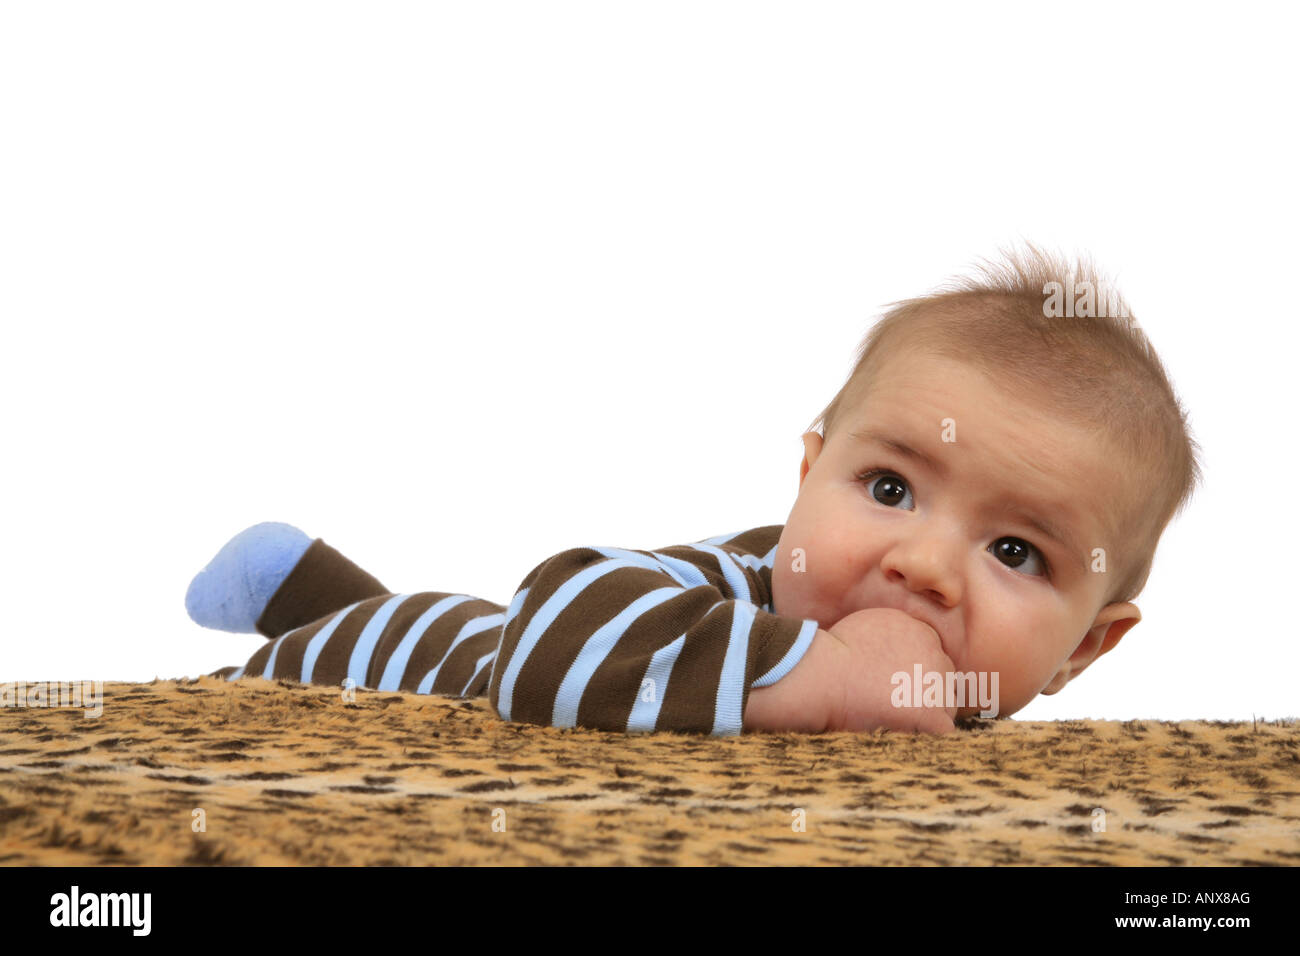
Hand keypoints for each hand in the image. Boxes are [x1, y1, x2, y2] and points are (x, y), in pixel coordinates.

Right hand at [826, 607, 958, 733]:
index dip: (918, 669)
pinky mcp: (929, 711)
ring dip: (930, 710)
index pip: (934, 653)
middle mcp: (935, 652)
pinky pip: (945, 726)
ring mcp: (935, 683)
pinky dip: (929, 730)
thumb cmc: (836, 652)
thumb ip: (893, 634)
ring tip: (901, 716)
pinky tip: (908, 729)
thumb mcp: (870, 624)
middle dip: (927, 687)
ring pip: (948, 701)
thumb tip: (897, 648)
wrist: (826, 673)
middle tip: (899, 699)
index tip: (900, 680)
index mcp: (921, 631)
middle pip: (945, 675)